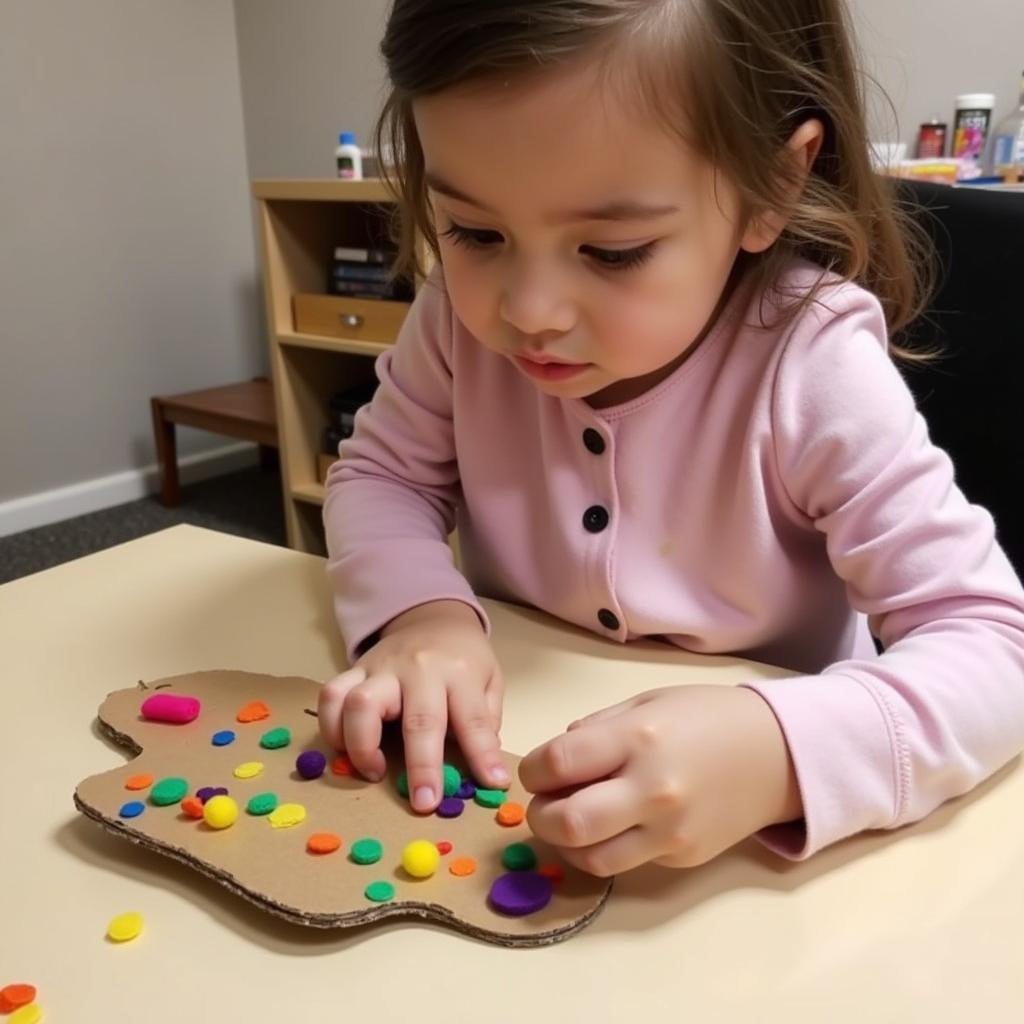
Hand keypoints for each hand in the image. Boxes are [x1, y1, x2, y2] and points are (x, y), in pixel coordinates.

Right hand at [317, 600, 508, 812]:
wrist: (430, 617)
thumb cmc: (462, 658)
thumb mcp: (489, 679)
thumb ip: (486, 720)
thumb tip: (485, 770)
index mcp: (460, 673)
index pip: (473, 718)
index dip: (481, 754)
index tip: (489, 784)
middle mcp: (420, 669)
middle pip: (417, 719)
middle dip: (421, 765)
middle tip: (423, 802)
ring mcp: (382, 668)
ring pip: (360, 703)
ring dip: (362, 746)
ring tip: (374, 772)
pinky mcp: (355, 669)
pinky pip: (331, 695)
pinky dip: (331, 726)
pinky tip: (344, 750)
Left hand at [518, 685, 802, 875]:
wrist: (776, 753)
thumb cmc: (706, 717)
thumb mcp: (647, 703)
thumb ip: (597, 729)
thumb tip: (555, 758)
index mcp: (638, 738)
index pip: (558, 763)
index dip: (531, 770)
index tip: (535, 770)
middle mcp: (652, 788)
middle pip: (567, 823)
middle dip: (539, 816)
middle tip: (544, 803)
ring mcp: (669, 830)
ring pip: (591, 858)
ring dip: (565, 844)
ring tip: (570, 821)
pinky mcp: (682, 856)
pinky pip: (626, 863)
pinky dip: (605, 848)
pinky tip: (610, 827)